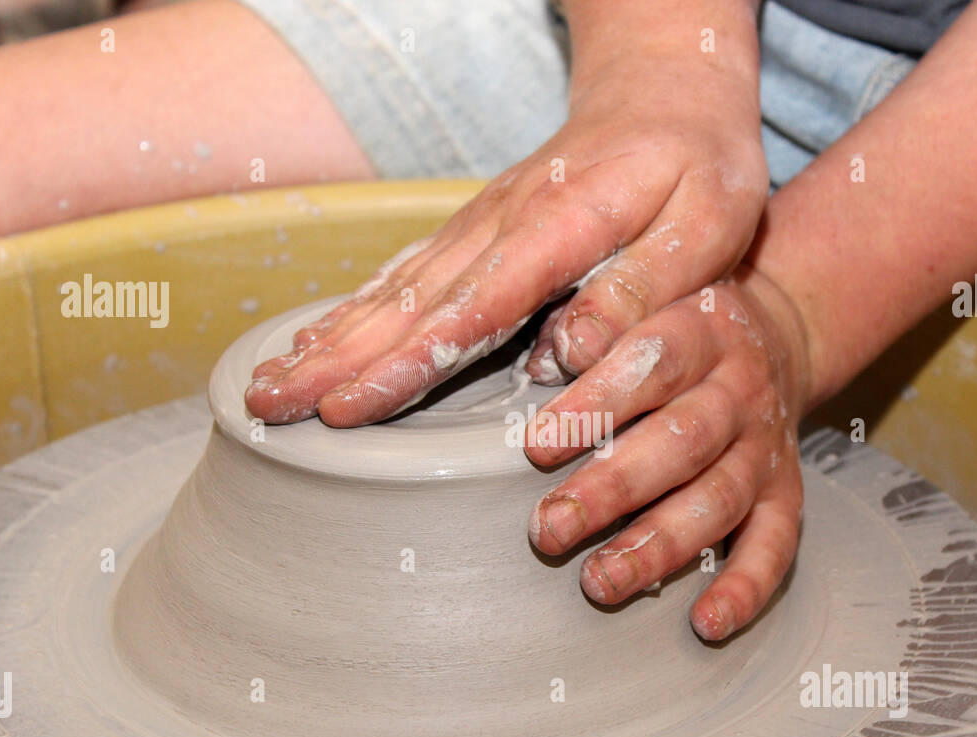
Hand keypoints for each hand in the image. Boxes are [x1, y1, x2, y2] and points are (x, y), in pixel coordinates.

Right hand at [244, 44, 767, 424]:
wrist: (668, 87)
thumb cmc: (701, 164)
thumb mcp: (708, 227)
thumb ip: (641, 289)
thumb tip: (566, 354)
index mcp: (562, 225)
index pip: (473, 305)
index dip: (408, 361)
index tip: (349, 407)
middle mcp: (503, 222)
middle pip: (410, 301)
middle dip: (336, 360)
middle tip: (268, 410)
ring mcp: (481, 222)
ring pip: (394, 287)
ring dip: (329, 338)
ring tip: (268, 385)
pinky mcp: (476, 228)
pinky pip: (405, 272)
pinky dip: (356, 310)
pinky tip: (317, 340)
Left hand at [525, 265, 812, 640]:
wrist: (775, 329)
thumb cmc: (677, 315)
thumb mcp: (648, 282)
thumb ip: (602, 307)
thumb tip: (552, 349)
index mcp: (703, 328)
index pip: (654, 362)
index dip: (597, 403)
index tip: (538, 443)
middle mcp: (741, 390)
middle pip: (683, 442)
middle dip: (612, 490)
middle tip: (550, 528)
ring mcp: (765, 446)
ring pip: (718, 500)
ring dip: (659, 546)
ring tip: (599, 581)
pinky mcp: (785, 491)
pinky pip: (775, 545)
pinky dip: (745, 588)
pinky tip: (706, 622)